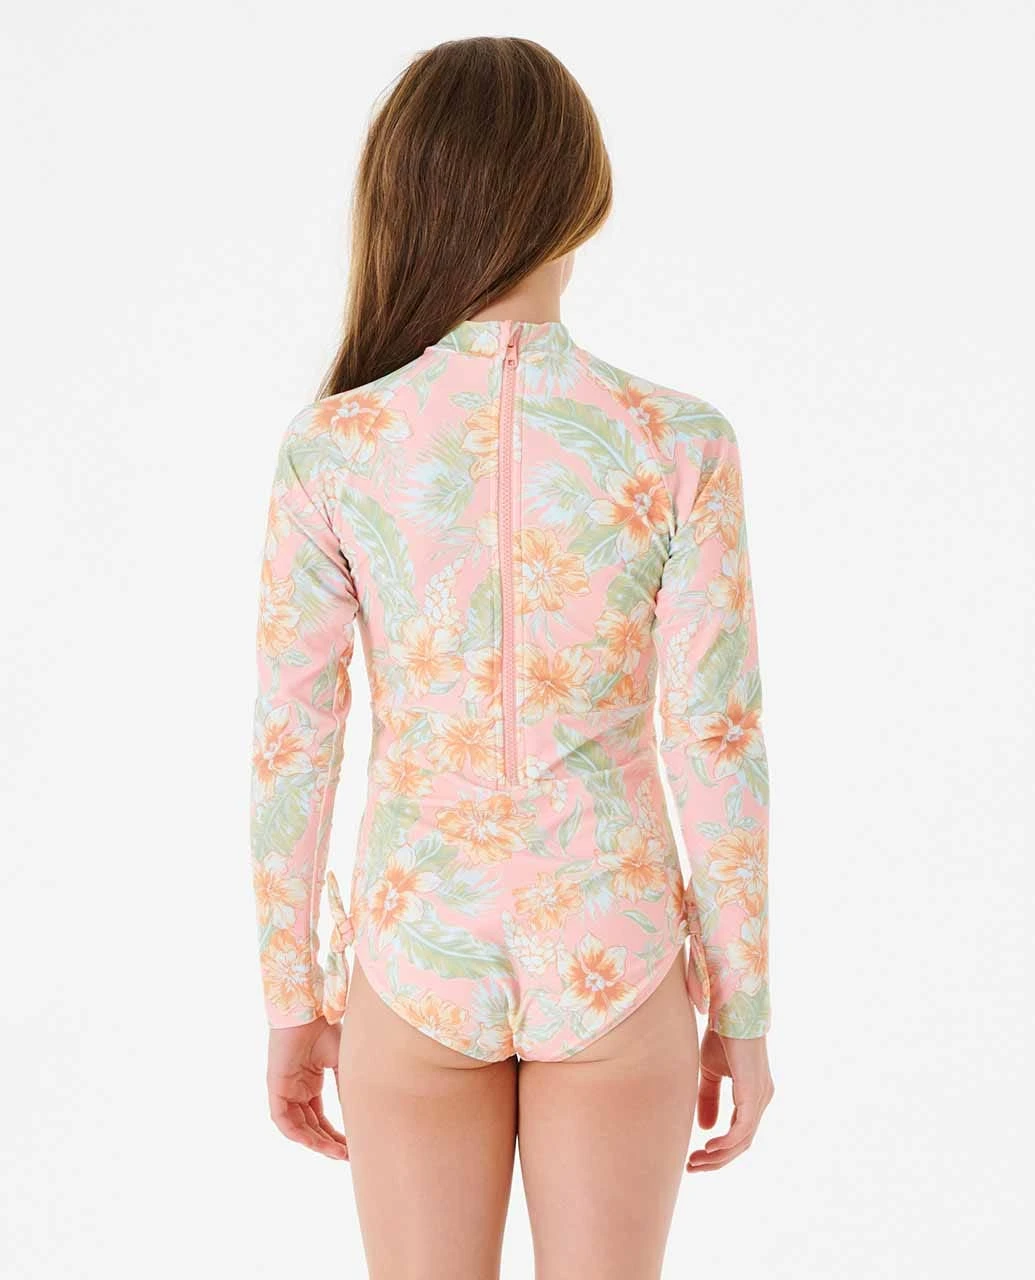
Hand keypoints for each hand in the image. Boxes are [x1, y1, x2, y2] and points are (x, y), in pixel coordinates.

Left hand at [267, 1016, 348, 1159]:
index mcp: (310, 1083)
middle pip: (311, 1126)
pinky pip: (283, 1120)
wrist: (309, 1011)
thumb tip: (360, 1116)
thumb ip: (346, 1089)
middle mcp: (297, 1090)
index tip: (351, 1146)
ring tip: (337, 1153)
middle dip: (328, 1143)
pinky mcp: (276, 1088)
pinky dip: (298, 1133)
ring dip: (317, 1143)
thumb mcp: (342, 1064)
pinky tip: (315, 1142)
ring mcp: (285, 1090)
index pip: (320, 1118)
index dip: (334, 1134)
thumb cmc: (325, 1029)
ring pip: (299, 1127)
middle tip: (347, 1155)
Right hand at [687, 1028, 773, 1171]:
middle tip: (692, 1167)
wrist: (730, 1010)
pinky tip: (709, 1147)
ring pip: (743, 1141)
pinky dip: (726, 1142)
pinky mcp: (754, 1093)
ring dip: (718, 1155)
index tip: (695, 1158)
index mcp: (754, 1094)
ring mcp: (761, 1097)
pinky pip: (743, 1129)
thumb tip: (705, 1129)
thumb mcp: (710, 1071)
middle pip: (742, 1143)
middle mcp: (762, 1098)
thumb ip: (709, 1099)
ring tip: (696, 1161)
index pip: (740, 1133)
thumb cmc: (722, 1035)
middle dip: (716, 1160)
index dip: (718, 1150)